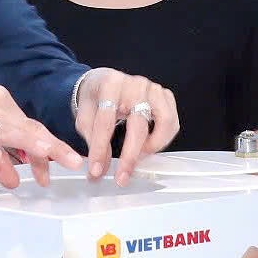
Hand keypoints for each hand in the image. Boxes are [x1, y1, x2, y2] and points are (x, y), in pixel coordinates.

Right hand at [0, 81, 82, 188]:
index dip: (49, 147)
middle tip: (74, 162)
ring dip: (32, 147)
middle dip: (53, 147)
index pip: (31, 127)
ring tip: (48, 161)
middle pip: (29, 129)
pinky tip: (2, 166)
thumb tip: (16, 176)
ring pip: (11, 132)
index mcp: (2, 104)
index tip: (63, 165)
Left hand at [74, 67, 180, 181]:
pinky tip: (149, 145)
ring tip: (139, 157)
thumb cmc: (95, 98)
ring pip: (164, 122)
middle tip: (122, 177)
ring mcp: (153, 88)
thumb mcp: (85, 116)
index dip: (100, 149)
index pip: (105, 122)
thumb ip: (93, 140)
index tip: (96, 171)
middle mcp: (134, 84)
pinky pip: (172, 120)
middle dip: (130, 156)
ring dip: (153, 145)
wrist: (104, 80)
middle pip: (138, 125)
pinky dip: (164, 137)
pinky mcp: (164, 95)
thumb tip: (100, 169)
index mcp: (110, 85)